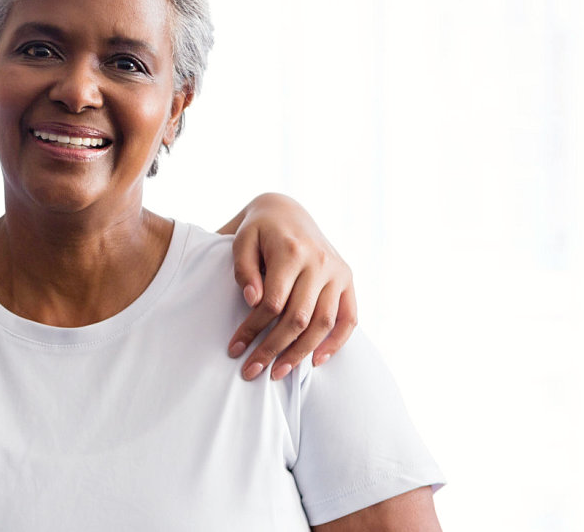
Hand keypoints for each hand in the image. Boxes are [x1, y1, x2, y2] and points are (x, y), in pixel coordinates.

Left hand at [220, 193, 357, 379]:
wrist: (286, 211)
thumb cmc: (258, 231)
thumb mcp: (241, 241)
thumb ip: (244, 269)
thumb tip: (252, 300)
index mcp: (291, 250)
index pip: (273, 302)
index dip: (253, 329)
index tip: (234, 349)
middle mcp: (320, 261)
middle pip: (298, 317)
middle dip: (273, 349)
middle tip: (251, 372)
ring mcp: (338, 271)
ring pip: (323, 323)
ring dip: (300, 353)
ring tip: (278, 373)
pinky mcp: (348, 279)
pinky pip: (349, 318)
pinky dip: (336, 342)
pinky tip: (316, 361)